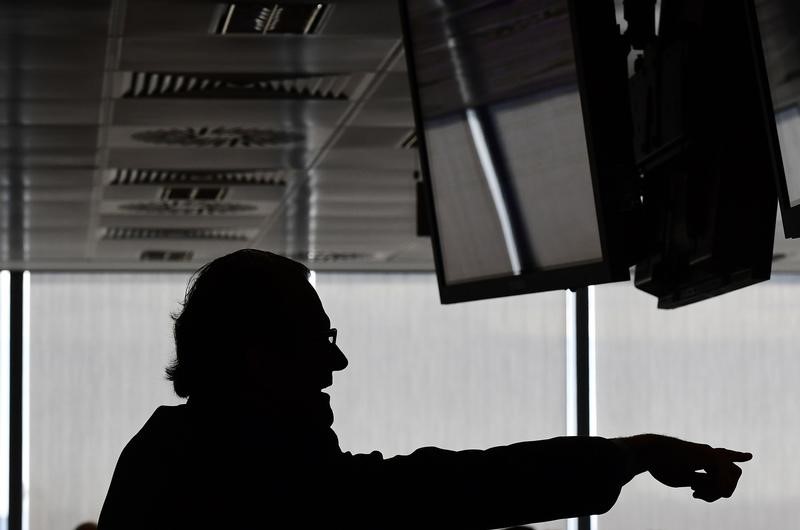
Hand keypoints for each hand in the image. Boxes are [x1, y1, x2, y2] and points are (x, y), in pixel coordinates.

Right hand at [620, 434, 752, 501]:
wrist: (650, 452)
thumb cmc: (662, 464)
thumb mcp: (684, 477)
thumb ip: (700, 480)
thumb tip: (714, 488)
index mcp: (702, 456)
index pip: (724, 455)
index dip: (736, 456)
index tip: (749, 456)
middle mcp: (709, 452)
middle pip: (735, 472)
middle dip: (724, 489)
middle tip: (697, 493)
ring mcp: (710, 454)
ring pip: (731, 480)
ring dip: (717, 491)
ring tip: (695, 493)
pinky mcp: (710, 457)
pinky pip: (723, 482)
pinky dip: (712, 490)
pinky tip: (695, 491)